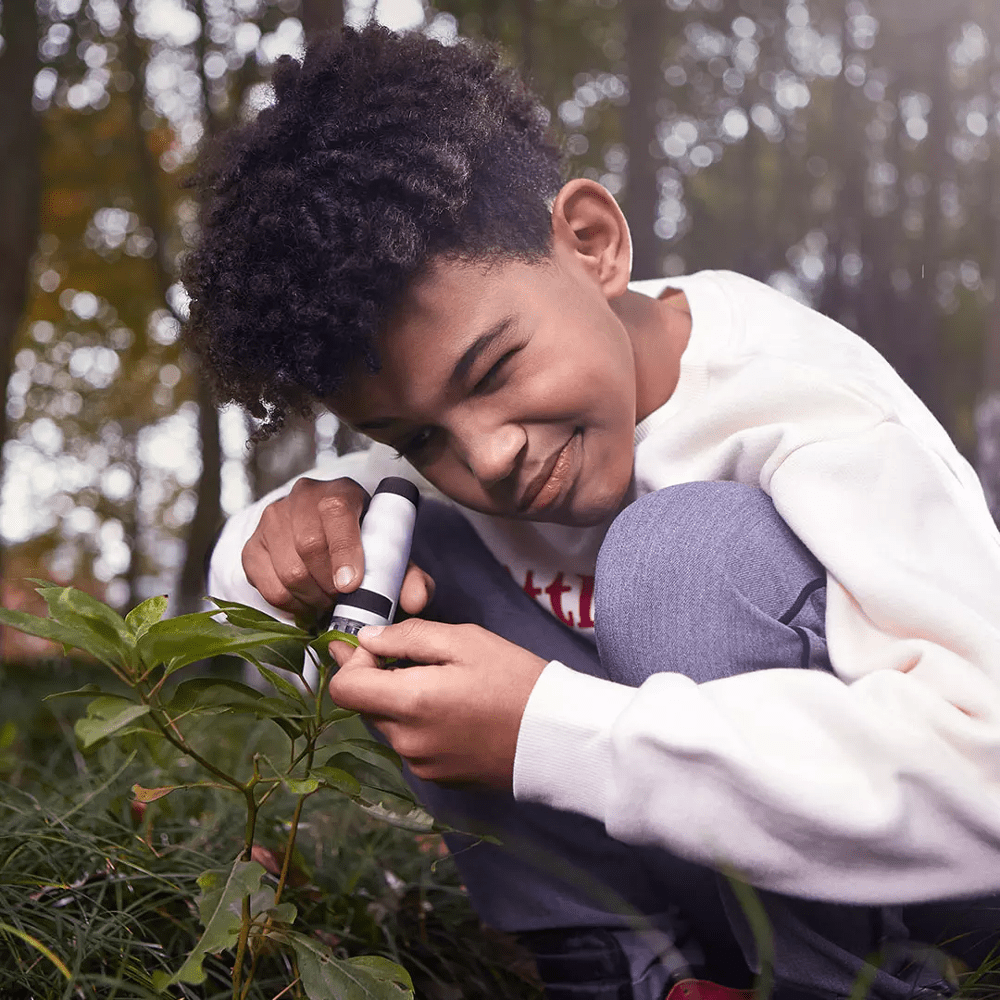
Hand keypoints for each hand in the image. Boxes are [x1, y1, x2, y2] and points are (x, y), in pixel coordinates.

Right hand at [241, 476, 434, 618]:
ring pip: (287, 570)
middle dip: (329, 585)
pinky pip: (265, 585)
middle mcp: (302, 497)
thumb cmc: (364, 545)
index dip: (343, 551)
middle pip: (308, 546)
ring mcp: (272, 519)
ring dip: (311, 598)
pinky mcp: (252, 546)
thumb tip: (415, 600)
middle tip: (342, 601)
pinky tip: (306, 604)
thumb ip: (409, 576)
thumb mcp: (391, 555)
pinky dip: (288, 604)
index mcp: (340, 491)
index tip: (351, 585)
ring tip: (327, 603)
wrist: (326, 533)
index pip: (336, 513)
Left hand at [327, 619, 548, 789]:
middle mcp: (407, 741)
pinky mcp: (439, 779)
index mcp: (410, 703)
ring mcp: (422, 765)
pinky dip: (421, 725)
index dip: (354, 662)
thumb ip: (408, 636)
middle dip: (381, 679)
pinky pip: (413, 745)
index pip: (344, 688)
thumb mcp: (465, 641)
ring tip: (447, 685)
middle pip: (366, 706)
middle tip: (419, 658)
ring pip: (390, 725)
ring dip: (402, 702)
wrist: (557, 737)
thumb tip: (367, 639)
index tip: (383, 648)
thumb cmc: (516, 681)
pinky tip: (456, 711)